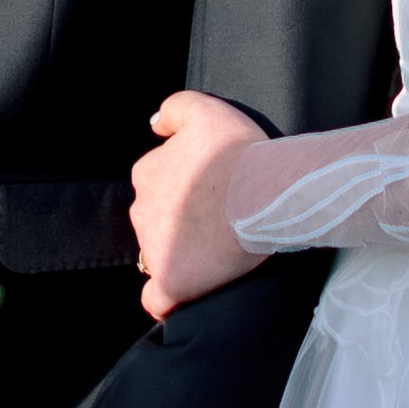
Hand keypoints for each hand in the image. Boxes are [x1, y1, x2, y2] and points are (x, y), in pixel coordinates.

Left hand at [130, 89, 264, 321]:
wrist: (265, 193)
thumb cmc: (239, 150)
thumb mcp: (205, 109)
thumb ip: (174, 109)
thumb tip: (154, 125)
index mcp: (147, 173)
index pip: (154, 182)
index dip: (182, 185)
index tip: (208, 189)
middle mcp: (142, 211)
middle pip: (155, 218)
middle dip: (178, 218)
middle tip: (215, 216)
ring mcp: (154, 249)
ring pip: (158, 253)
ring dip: (179, 251)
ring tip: (215, 246)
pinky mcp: (172, 282)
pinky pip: (157, 299)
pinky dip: (167, 296)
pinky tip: (186, 288)